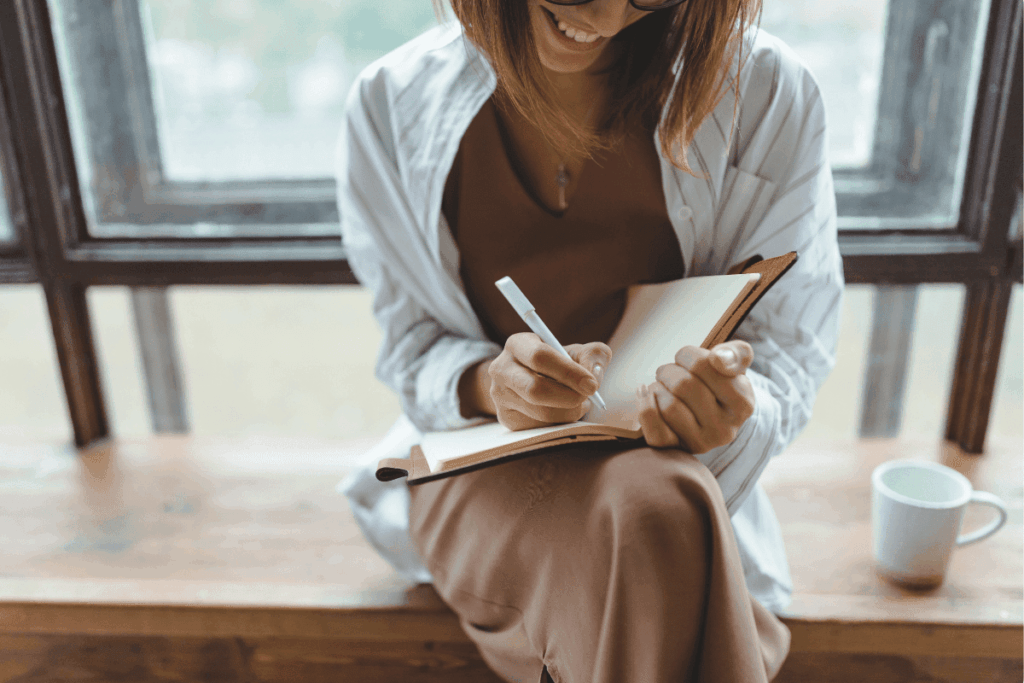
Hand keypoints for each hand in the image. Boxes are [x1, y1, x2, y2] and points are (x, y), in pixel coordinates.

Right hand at [487, 332, 611, 430]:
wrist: (533, 380)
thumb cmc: (559, 364)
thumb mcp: (577, 352)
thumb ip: (593, 356)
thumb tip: (594, 375)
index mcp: (518, 344)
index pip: (540, 357)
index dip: (569, 372)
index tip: (592, 385)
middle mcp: (502, 369)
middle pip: (535, 390)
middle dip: (569, 397)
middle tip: (588, 398)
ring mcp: (500, 396)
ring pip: (541, 413)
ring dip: (569, 412)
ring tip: (579, 402)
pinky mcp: (507, 418)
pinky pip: (540, 428)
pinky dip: (561, 423)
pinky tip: (564, 411)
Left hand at [637, 340, 755, 453]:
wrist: (711, 416)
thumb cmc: (719, 383)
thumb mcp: (735, 365)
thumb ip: (735, 353)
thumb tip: (718, 358)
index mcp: (743, 404)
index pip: (703, 365)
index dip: (687, 354)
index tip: (686, 358)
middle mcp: (725, 429)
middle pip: (682, 385)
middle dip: (669, 370)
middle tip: (670, 371)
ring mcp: (701, 443)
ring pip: (668, 406)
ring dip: (657, 387)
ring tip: (663, 385)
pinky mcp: (677, 450)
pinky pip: (654, 430)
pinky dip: (645, 407)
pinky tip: (645, 393)